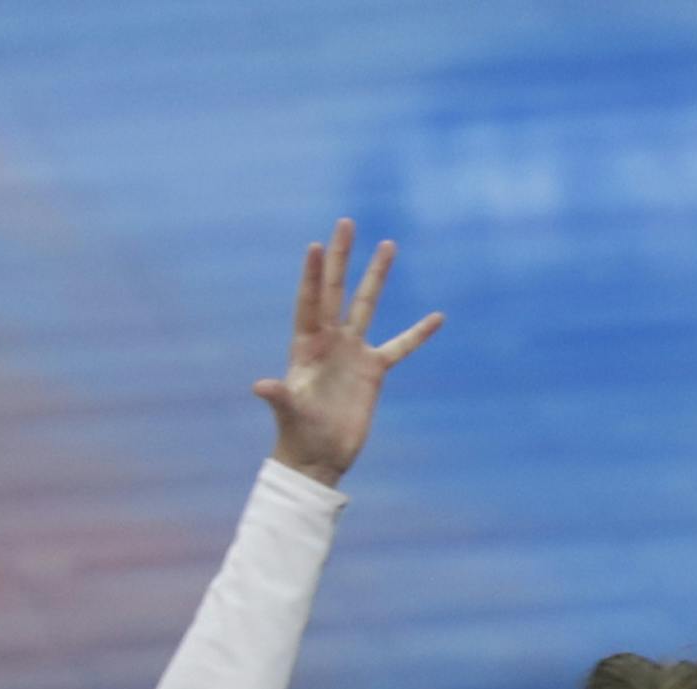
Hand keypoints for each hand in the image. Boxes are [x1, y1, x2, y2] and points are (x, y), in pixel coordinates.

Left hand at [255, 219, 442, 487]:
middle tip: (346, 223)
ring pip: (366, 306)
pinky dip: (417, 334)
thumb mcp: (289, 413)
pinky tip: (437, 317)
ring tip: (388, 244)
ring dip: (376, 277)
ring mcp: (352, 353)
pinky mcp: (373, 371)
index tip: (317, 245)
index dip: (314, 276)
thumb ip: (278, 396)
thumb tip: (260, 387)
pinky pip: (400, 348)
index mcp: (306, 346)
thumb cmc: (298, 435)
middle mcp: (329, 341)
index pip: (310, 302)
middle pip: (336, 291)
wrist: (319, 457)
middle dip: (342, 257)